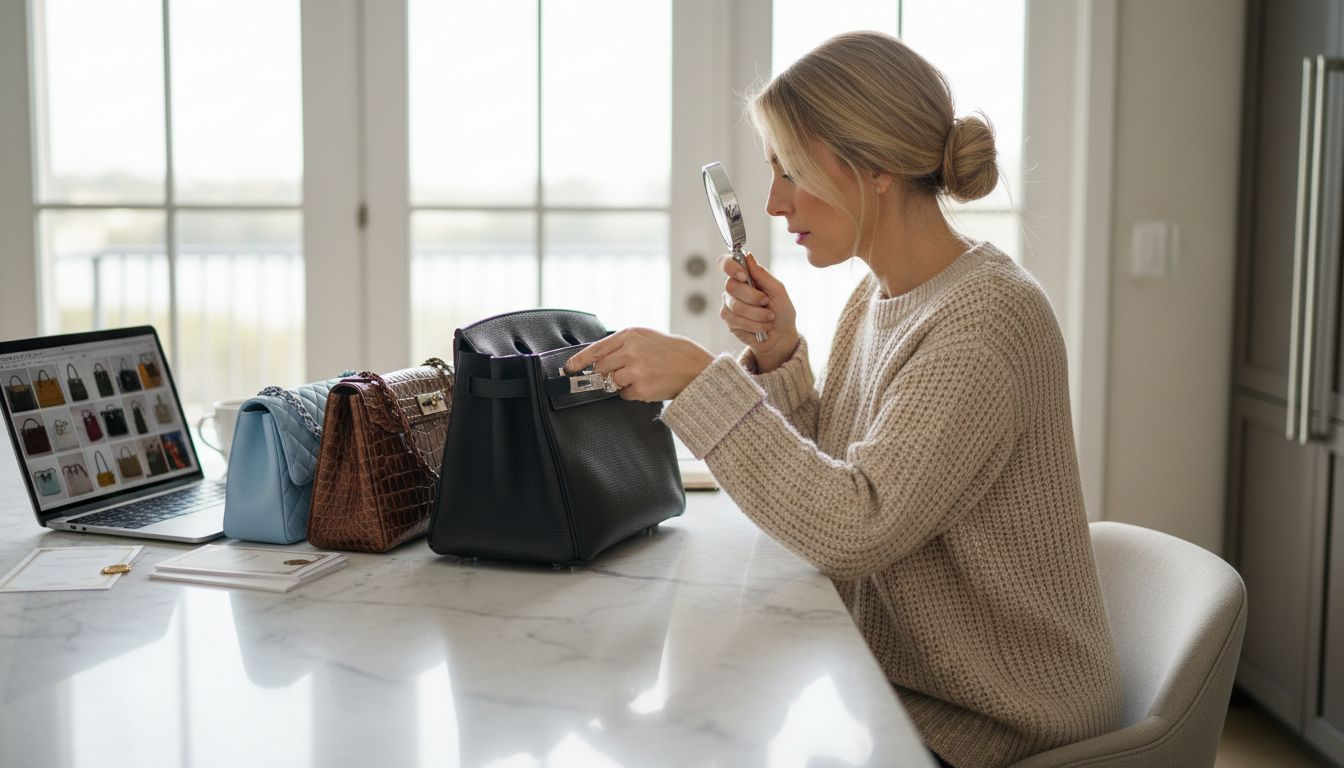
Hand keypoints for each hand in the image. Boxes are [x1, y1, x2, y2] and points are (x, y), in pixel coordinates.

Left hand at [563, 328, 713, 401]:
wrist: (695, 367)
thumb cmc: (671, 352)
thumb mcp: (646, 338)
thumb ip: (622, 345)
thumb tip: (597, 360)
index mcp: (630, 335)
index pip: (596, 349)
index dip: (579, 361)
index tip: (568, 368)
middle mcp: (630, 351)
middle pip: (600, 368)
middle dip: (604, 374)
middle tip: (619, 373)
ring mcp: (635, 370)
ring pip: (611, 382)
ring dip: (620, 383)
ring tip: (640, 376)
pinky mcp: (640, 387)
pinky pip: (624, 394)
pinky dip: (632, 393)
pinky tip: (648, 384)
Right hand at [720, 251, 798, 372]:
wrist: (781, 336)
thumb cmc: (781, 311)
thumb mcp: (778, 290)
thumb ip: (762, 274)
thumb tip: (748, 255)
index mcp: (746, 276)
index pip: (726, 263)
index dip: (730, 266)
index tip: (743, 276)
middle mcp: (734, 288)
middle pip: (731, 286)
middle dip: (753, 297)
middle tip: (766, 303)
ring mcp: (729, 304)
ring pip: (735, 305)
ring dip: (757, 314)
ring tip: (769, 318)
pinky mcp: (729, 320)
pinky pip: (736, 319)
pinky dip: (753, 324)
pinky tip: (761, 327)